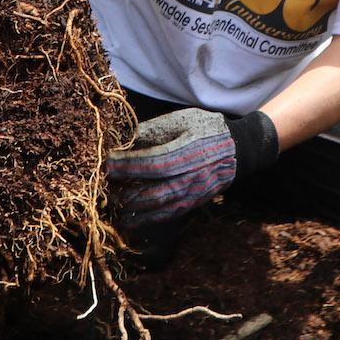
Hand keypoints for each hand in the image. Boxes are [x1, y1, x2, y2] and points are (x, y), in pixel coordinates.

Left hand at [107, 107, 276, 227]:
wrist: (237, 150)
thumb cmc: (206, 129)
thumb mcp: (182, 120)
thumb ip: (154, 130)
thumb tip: (124, 137)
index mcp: (188, 151)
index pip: (152, 162)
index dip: (128, 165)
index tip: (106, 163)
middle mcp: (192, 176)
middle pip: (152, 189)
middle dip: (124, 189)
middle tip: (102, 186)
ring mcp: (193, 193)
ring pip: (158, 206)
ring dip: (132, 207)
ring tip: (111, 203)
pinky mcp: (192, 203)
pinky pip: (167, 215)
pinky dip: (146, 220)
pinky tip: (129, 220)